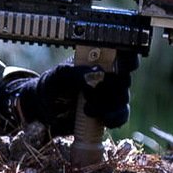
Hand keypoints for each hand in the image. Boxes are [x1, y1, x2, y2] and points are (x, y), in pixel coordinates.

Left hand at [0, 51, 138, 135]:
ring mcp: (110, 94)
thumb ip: (75, 72)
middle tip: (87, 93)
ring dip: (109, 105)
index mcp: (97, 58)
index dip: (128, 58)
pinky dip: (116, 118)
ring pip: (123, 97)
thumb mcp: (59, 75)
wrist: (45, 110)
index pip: (121, 52)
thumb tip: (98, 73)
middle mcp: (108, 74)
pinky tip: (105, 120)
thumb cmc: (52, 85)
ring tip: (87, 109)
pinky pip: (122, 114)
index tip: (124, 66)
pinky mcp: (109, 112)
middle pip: (124, 77)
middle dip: (111, 88)